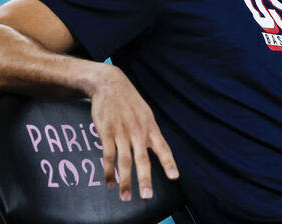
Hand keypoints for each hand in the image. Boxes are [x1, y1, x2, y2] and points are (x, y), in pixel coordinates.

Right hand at [89, 65, 178, 200]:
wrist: (110, 84)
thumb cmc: (130, 102)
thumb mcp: (145, 114)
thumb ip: (150, 133)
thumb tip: (156, 150)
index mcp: (150, 127)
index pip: (163, 147)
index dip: (169, 163)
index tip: (174, 177)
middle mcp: (138, 131)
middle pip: (142, 159)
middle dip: (145, 179)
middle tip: (147, 196)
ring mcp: (122, 132)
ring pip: (124, 161)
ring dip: (125, 181)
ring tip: (125, 197)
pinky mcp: (106, 132)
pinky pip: (108, 155)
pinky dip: (109, 171)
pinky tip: (110, 182)